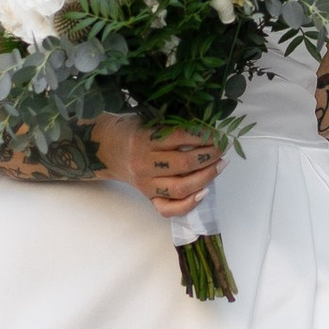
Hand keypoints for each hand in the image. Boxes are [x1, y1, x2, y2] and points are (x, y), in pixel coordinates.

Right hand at [93, 119, 222, 218]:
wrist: (106, 150)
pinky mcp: (148, 197)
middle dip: (209, 155)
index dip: (203, 135)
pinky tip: (204, 192)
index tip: (218, 133)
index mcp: (144, 139)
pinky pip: (168, 209)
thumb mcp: (149, 120)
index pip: (180, 136)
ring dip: (206, 177)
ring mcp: (146, 183)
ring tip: (220, 165)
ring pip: (180, 187)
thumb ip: (172, 124)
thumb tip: (208, 128)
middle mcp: (144, 163)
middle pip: (184, 163)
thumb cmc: (133, 131)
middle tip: (222, 149)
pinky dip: (188, 204)